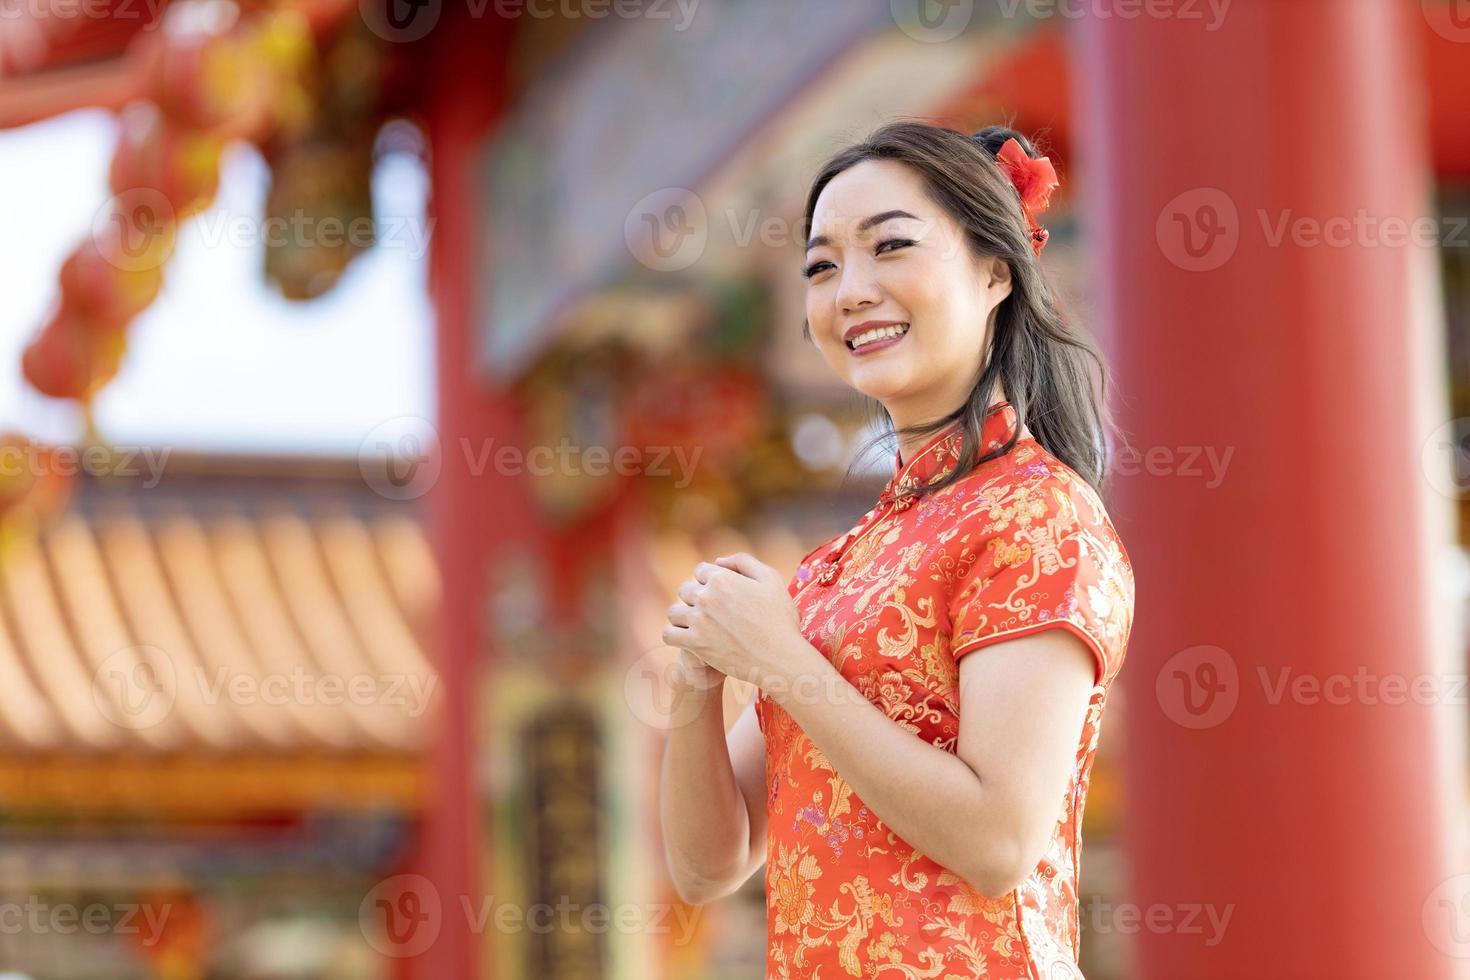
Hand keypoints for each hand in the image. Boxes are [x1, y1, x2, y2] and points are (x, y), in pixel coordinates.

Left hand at [662, 552, 803, 689]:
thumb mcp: (771, 578)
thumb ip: (744, 561)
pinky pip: (668, 635)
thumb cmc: (780, 619)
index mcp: (722, 578)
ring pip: (673, 612)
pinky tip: (687, 639)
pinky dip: (674, 636)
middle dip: (695, 597)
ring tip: (697, 625)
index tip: (720, 593)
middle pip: (685, 590)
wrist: (780, 657)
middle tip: (711, 612)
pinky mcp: (695, 644)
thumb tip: (718, 562)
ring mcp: (698, 621)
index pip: (700, 570)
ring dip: (682, 616)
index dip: (709, 580)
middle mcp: (706, 597)